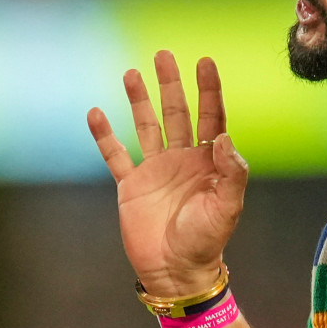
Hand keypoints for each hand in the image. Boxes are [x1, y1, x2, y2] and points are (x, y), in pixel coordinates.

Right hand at [88, 51, 248, 297]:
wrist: (175, 272)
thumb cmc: (206, 241)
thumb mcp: (227, 207)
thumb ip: (230, 171)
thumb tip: (223, 136)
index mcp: (208, 161)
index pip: (210, 116)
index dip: (209, 89)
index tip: (205, 62)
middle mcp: (181, 159)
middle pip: (176, 112)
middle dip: (171, 84)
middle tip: (165, 55)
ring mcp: (155, 170)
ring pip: (146, 126)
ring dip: (139, 100)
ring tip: (131, 73)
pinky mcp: (131, 185)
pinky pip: (116, 155)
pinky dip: (105, 135)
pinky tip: (95, 113)